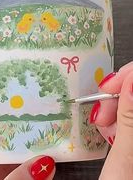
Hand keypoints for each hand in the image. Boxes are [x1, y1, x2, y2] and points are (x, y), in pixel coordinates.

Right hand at [90, 62, 132, 178]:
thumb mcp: (126, 154)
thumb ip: (131, 117)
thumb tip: (131, 80)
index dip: (128, 77)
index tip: (106, 87)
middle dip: (114, 97)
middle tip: (100, 115)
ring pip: (128, 102)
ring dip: (111, 110)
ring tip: (102, 127)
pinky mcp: (132, 130)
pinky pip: (125, 114)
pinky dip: (113, 118)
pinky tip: (108, 131)